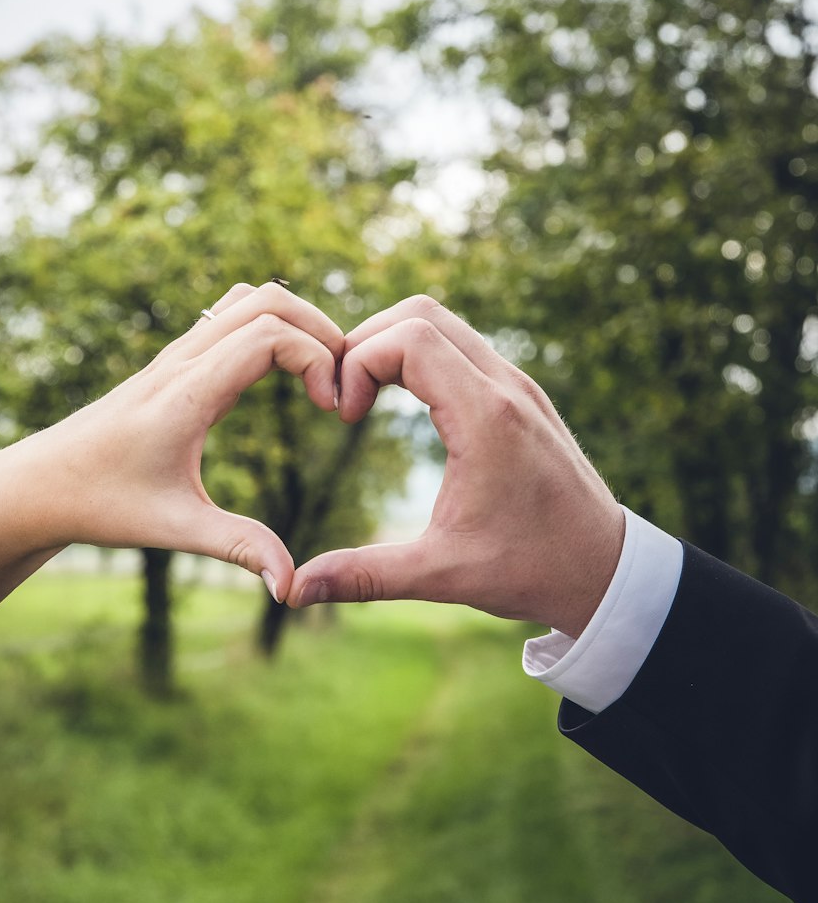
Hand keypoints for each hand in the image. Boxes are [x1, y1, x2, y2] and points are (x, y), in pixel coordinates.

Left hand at [0, 281, 343, 600]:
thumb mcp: (175, 528)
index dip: (316, 359)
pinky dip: (270, 326)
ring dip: (295, 321)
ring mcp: (175, 354)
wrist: (39, 485)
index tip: (332, 409)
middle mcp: (182, 360)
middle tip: (341, 384)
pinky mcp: (173, 361)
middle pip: (267, 298)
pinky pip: (230, 314)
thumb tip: (290, 588)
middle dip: (319, 330)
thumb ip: (239, 549)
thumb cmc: (102, 505)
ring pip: (248, 297)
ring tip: (321, 376)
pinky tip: (284, 377)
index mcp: (187, 393)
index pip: (268, 334)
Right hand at [288, 297, 624, 636]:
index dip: (358, 363)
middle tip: (344, 398)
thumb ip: (366, 576)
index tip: (345, 417)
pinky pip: (464, 345)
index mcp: (485, 418)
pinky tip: (404, 404)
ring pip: (444, 322)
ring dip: (395, 344)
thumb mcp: (443, 575)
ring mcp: (518, 385)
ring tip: (366, 398)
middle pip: (420, 312)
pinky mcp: (522, 395)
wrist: (607, 571)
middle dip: (367, 342)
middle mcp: (505, 387)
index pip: (407, 338)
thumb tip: (295, 590)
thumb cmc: (531, 570)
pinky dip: (423, 356)